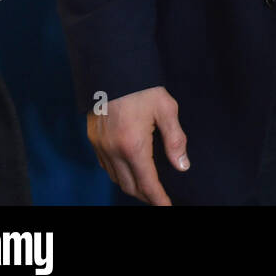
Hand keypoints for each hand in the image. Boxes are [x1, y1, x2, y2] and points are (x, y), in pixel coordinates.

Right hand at [87, 85, 187, 205]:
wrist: (112, 68)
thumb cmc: (142, 88)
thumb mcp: (166, 109)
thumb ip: (175, 139)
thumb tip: (182, 165)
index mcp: (134, 145)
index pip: (147, 183)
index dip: (158, 198)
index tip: (167, 207)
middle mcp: (113, 151)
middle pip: (129, 186)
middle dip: (146, 196)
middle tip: (160, 198)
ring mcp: (100, 147)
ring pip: (115, 179)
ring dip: (131, 187)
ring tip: (147, 188)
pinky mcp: (93, 140)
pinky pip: (105, 167)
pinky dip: (118, 175)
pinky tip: (129, 170)